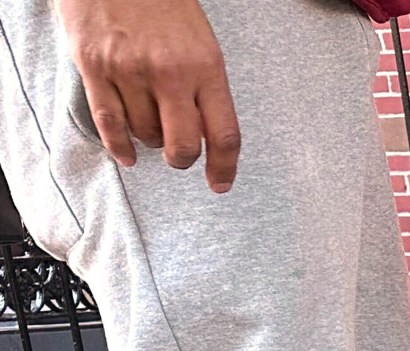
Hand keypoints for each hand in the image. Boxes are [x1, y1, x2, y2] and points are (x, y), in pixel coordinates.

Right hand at [59, 0, 240, 191]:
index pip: (224, 133)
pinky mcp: (94, 67)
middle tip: (180, 157)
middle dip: (183, 160)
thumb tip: (207, 131)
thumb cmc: (163, 4)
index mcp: (206, 66)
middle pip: (183, 145)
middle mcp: (169, 73)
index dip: (225, 166)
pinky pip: (108, 121)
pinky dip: (118, 145)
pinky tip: (126, 155)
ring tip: (152, 128)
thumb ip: (205, 84)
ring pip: (145, 134)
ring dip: (151, 141)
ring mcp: (129, 71)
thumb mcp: (201, 41)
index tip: (221, 183)